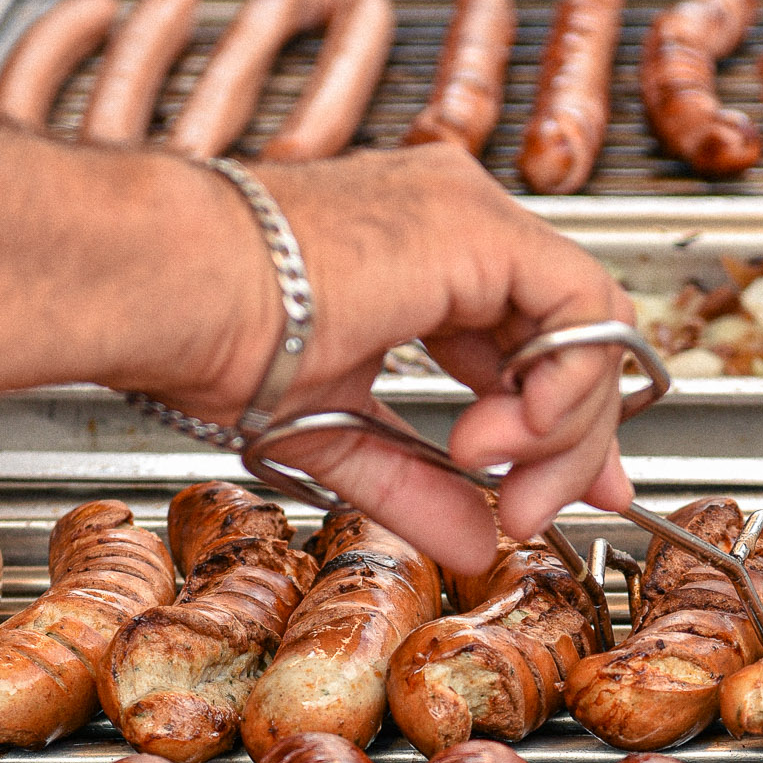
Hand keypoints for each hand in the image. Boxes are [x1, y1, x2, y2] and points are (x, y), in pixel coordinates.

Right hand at [171, 146, 636, 572]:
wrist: (172, 293)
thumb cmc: (211, 335)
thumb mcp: (339, 436)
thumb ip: (417, 486)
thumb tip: (477, 545)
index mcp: (421, 259)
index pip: (531, 337)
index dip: (559, 421)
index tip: (556, 492)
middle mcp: (456, 225)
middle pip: (572, 333)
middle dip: (575, 437)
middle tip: (543, 509)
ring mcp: (473, 217)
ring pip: (589, 323)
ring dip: (563, 428)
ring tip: (505, 483)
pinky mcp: (483, 229)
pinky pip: (582, 310)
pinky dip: (565, 387)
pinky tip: (510, 438)